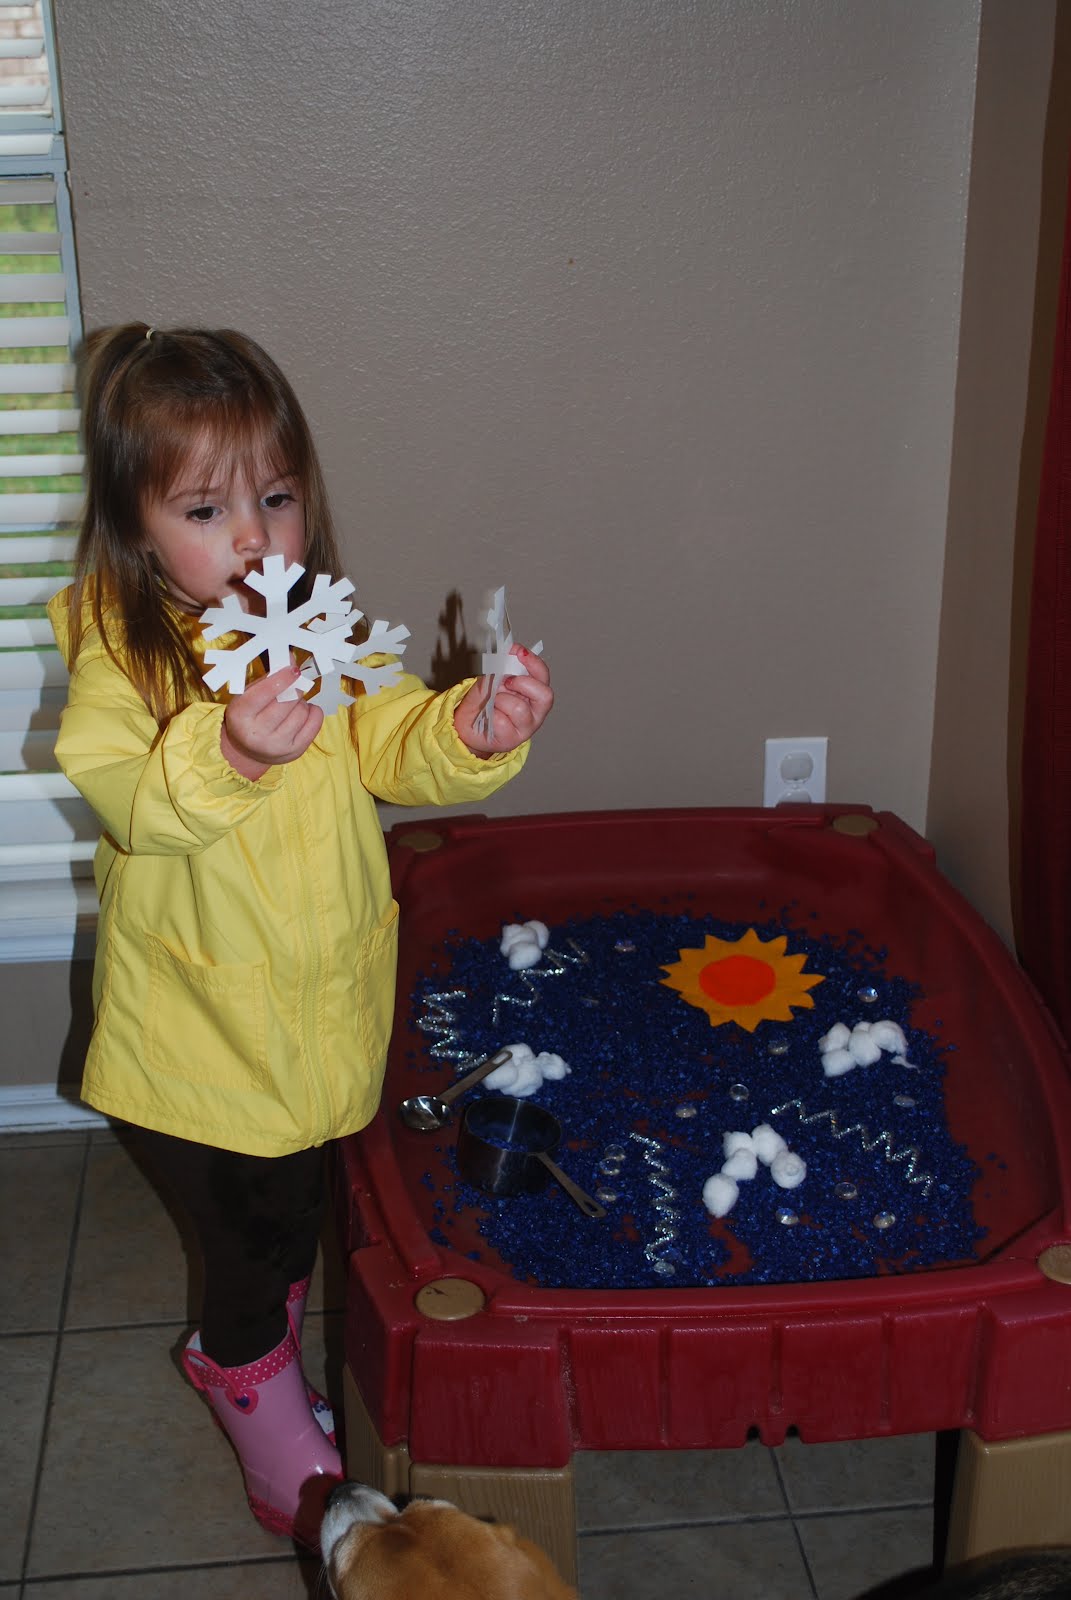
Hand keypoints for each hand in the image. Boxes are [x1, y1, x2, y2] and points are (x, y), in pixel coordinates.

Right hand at [221, 664, 323, 780]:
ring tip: (291, 706)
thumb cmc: (249, 717)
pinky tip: (302, 713)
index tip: (293, 669)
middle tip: (291, 688)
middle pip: (287, 701)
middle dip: (294, 690)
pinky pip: (315, 723)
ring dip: (301, 703)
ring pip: (302, 711)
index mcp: (240, 715)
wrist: (247, 752)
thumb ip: (268, 678)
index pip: (264, 693)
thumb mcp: (248, 695)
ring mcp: (277, 746)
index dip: (282, 679)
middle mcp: (257, 734)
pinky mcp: (294, 751)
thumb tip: (290, 659)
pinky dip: (312, 713)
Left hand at [454, 645, 553, 756]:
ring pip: (519, 708)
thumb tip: (507, 652)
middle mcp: (536, 711)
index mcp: (534, 693)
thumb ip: (499, 668)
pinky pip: (502, 721)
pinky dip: (491, 715)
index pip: (543, 675)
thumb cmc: (484, 703)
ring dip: (500, 700)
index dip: (533, 662)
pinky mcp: (512, 740)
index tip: (518, 651)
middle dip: (524, 683)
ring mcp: (526, 727)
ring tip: (493, 703)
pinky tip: (489, 717)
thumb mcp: (490, 681)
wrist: (467, 727)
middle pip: (545, 695)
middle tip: (506, 682)